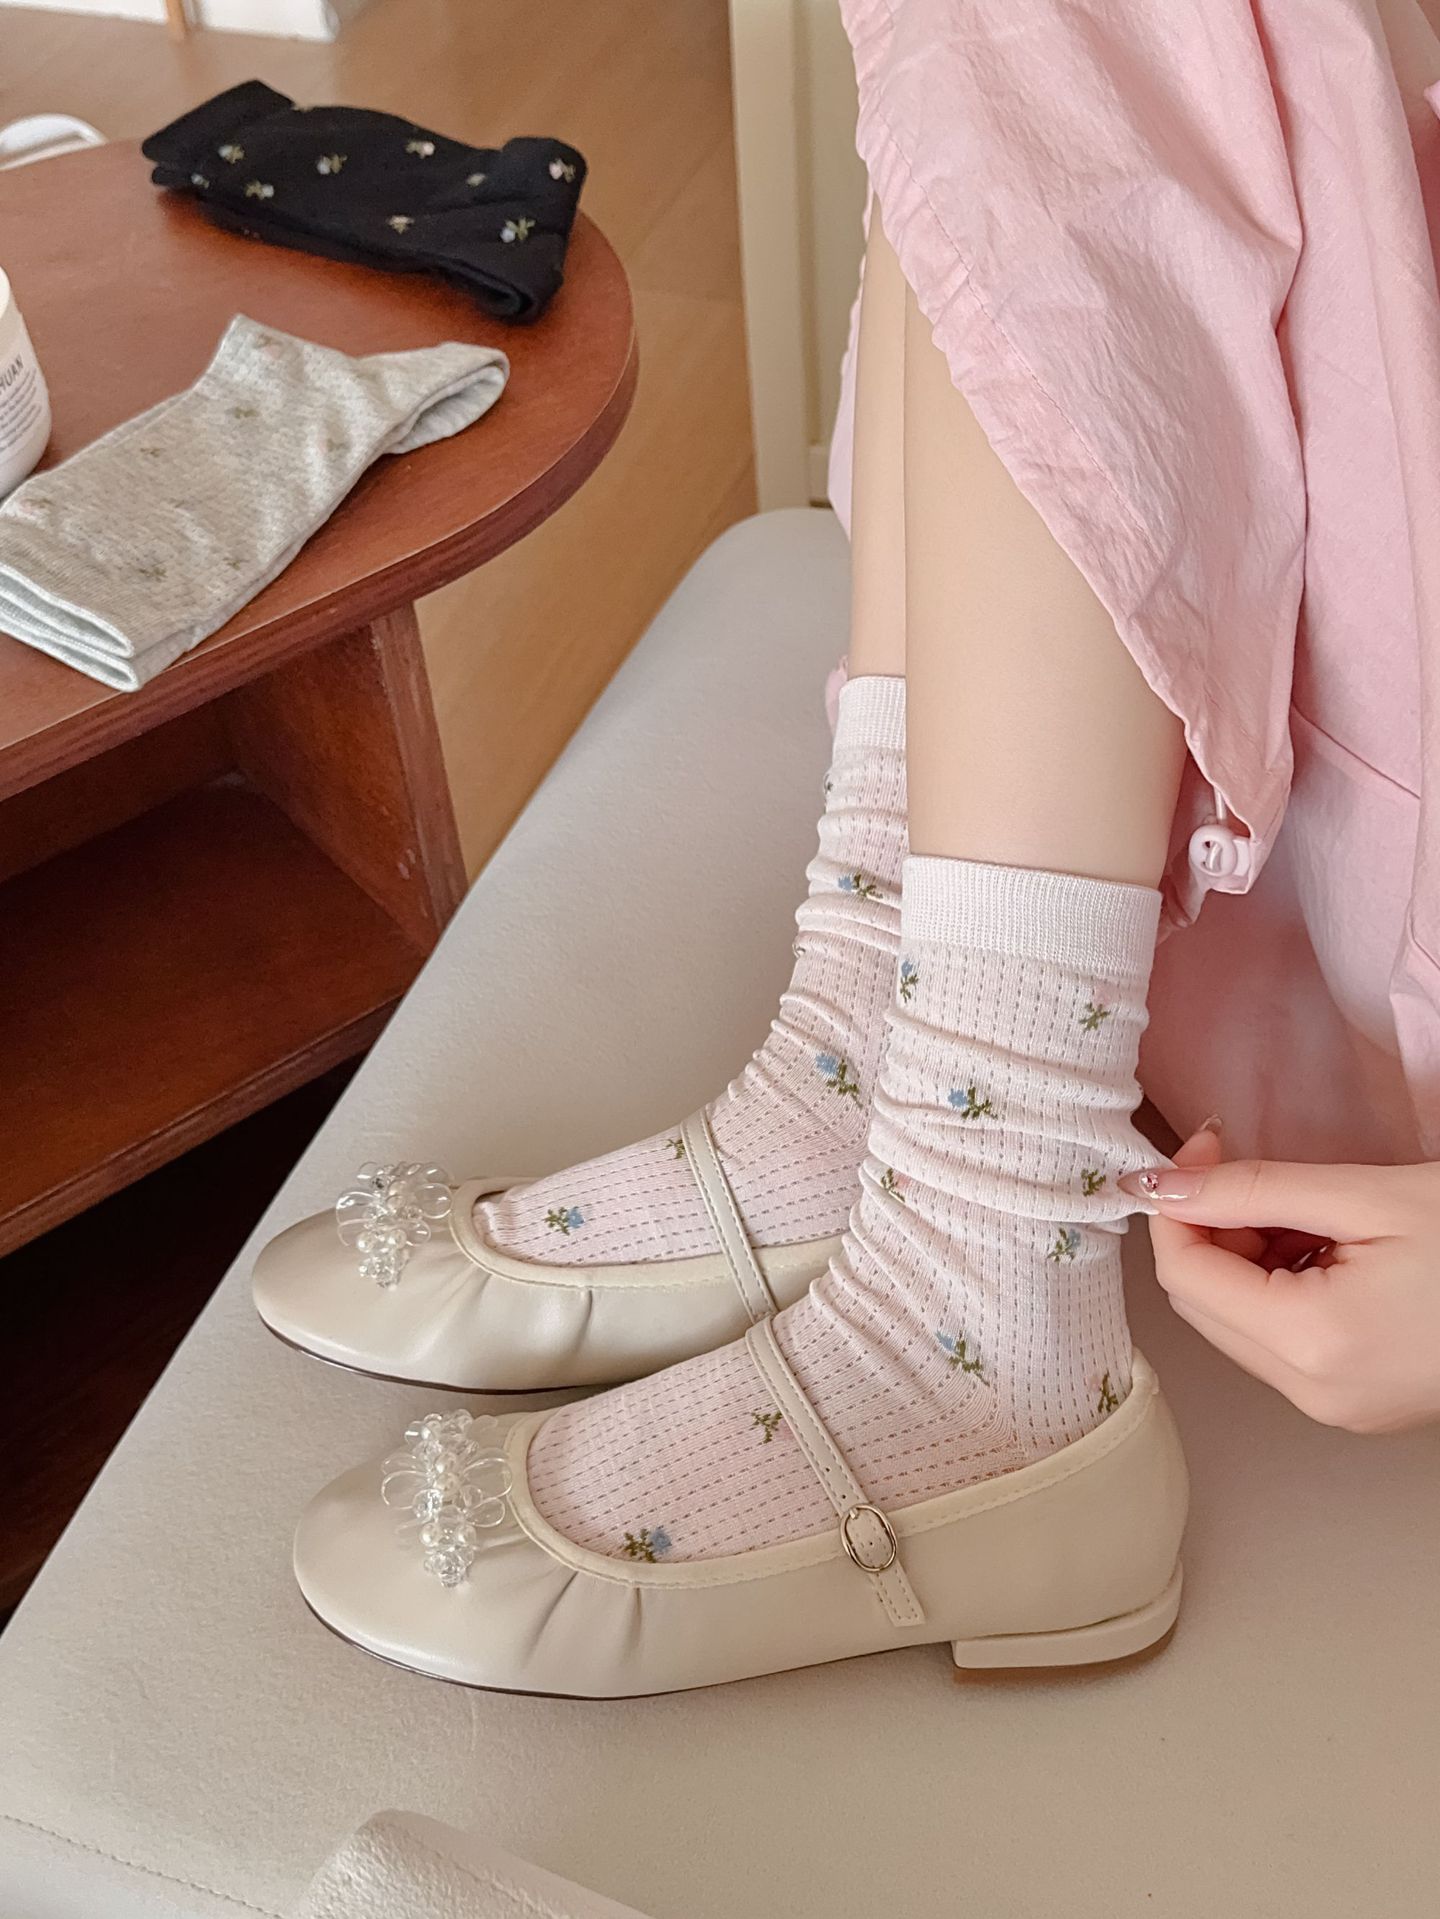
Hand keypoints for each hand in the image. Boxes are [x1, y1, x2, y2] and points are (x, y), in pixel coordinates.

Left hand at [1119, 1128, 1439, 1432]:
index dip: (1177, 1204)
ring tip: (1310, 1212)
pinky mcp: (1356, 1404)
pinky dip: (1279, 1289)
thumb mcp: (1367, 1196)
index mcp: (1313, 1342)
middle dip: (1209, 1231)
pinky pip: (1280, 1344)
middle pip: (1201, 1305)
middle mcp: (1315, 1392)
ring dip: (1244, 1259)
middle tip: (1248, 1170)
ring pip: (1236, 1325)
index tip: (1201, 1148)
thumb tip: (1164, 1184)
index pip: (1185, 1275)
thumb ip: (1253, 1189)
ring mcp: (1336, 1407)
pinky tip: (1325, 1249)